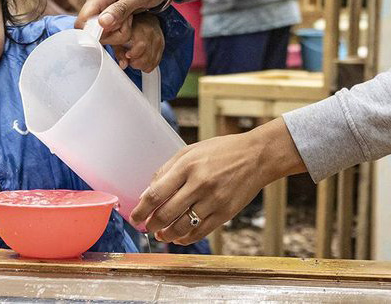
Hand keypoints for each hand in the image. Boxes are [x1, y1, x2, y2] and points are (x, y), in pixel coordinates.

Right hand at [75, 0, 201, 44]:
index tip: (117, 31)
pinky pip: (106, 27)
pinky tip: (130, 20)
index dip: (96, 33)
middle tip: (130, 22)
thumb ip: (121, 9)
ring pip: (100, 30)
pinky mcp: (105, 9)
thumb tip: (101, 23)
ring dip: (117, 31)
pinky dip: (119, 28)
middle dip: (112, 33)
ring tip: (132, 18)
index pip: (83, 21)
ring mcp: (99, 4)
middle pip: (91, 29)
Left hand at [112, 13, 163, 71]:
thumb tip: (123, 65)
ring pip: (152, 60)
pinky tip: (142, 61)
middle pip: (147, 55)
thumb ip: (120, 51)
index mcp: (139, 28)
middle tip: (130, 60)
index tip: (127, 55)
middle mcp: (151, 33)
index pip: (141, 45)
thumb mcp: (119, 37)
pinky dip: (148, 65)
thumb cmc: (129, 28)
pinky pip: (156, 61)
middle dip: (137, 62)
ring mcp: (157, 39)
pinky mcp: (161, 45)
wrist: (144, 19)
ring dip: (142, 65)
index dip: (134, 54)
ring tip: (135, 60)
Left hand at [129, 119, 305, 245]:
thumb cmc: (221, 151)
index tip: (134, 217)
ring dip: (166, 234)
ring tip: (160, 235)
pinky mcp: (225, 213)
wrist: (256, 156)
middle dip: (151, 224)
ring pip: (182, 227)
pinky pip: (200, 232)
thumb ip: (167, 170)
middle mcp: (200, 184)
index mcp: (187, 166)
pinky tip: (178, 238)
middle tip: (146, 227)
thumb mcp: (190, 151)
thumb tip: (148, 192)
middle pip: (166, 213)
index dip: (141, 209)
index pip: (156, 194)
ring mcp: (214, 200)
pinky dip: (186, 239)